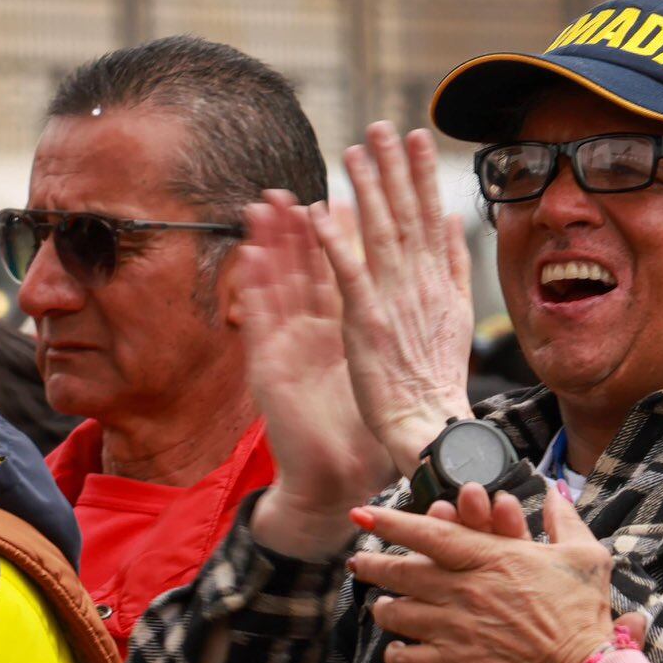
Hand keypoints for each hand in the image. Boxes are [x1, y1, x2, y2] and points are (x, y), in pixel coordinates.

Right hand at [237, 192, 392, 559]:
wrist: (338, 472)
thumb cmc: (362, 420)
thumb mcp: (378, 363)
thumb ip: (385, 324)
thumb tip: (412, 290)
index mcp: (339, 327)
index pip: (337, 272)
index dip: (336, 235)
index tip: (339, 195)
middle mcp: (309, 332)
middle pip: (300, 272)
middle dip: (292, 229)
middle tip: (284, 189)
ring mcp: (287, 348)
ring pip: (274, 287)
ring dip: (266, 246)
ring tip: (261, 209)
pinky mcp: (271, 368)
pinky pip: (261, 322)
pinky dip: (255, 288)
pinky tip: (250, 258)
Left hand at [315, 124, 475, 475]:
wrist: (427, 422)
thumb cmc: (436, 377)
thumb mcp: (456, 314)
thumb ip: (454, 266)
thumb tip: (453, 223)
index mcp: (439, 280)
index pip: (430, 215)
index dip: (422, 174)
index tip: (417, 136)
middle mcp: (419, 283)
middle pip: (405, 214)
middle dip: (394, 168)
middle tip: (382, 127)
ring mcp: (393, 299)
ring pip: (378, 233)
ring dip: (366, 189)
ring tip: (355, 152)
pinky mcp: (365, 321)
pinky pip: (348, 273)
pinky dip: (335, 241)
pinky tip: (322, 211)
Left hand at [348, 485, 613, 662]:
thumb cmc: (583, 615)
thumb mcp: (585, 556)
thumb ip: (564, 520)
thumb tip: (555, 492)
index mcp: (492, 559)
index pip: (431, 534)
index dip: (392, 522)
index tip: (365, 514)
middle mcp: (466, 591)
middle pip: (404, 572)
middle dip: (374, 564)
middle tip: (360, 561)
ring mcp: (456, 630)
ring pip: (400, 614)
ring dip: (385, 609)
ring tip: (380, 606)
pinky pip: (409, 658)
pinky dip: (396, 654)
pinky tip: (397, 650)